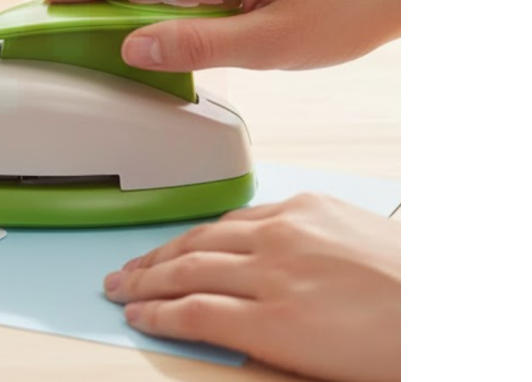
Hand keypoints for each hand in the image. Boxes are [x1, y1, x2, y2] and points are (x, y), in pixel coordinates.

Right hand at [104, 193, 400, 381]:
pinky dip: (212, 227)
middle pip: (188, 268)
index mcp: (279, 320)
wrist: (453, 300)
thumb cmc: (397, 343)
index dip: (155, 314)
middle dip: (144, 279)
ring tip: (142, 259)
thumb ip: (257, 340)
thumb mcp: (316, 365)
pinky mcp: (308, 204)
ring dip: (166, 248)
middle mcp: (277, 267)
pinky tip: (198, 234)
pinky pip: (244, 213)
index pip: (193, 312)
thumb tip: (213, 325)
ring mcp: (291, 229)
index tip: (135, 315)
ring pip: (208, 235)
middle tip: (117, 284)